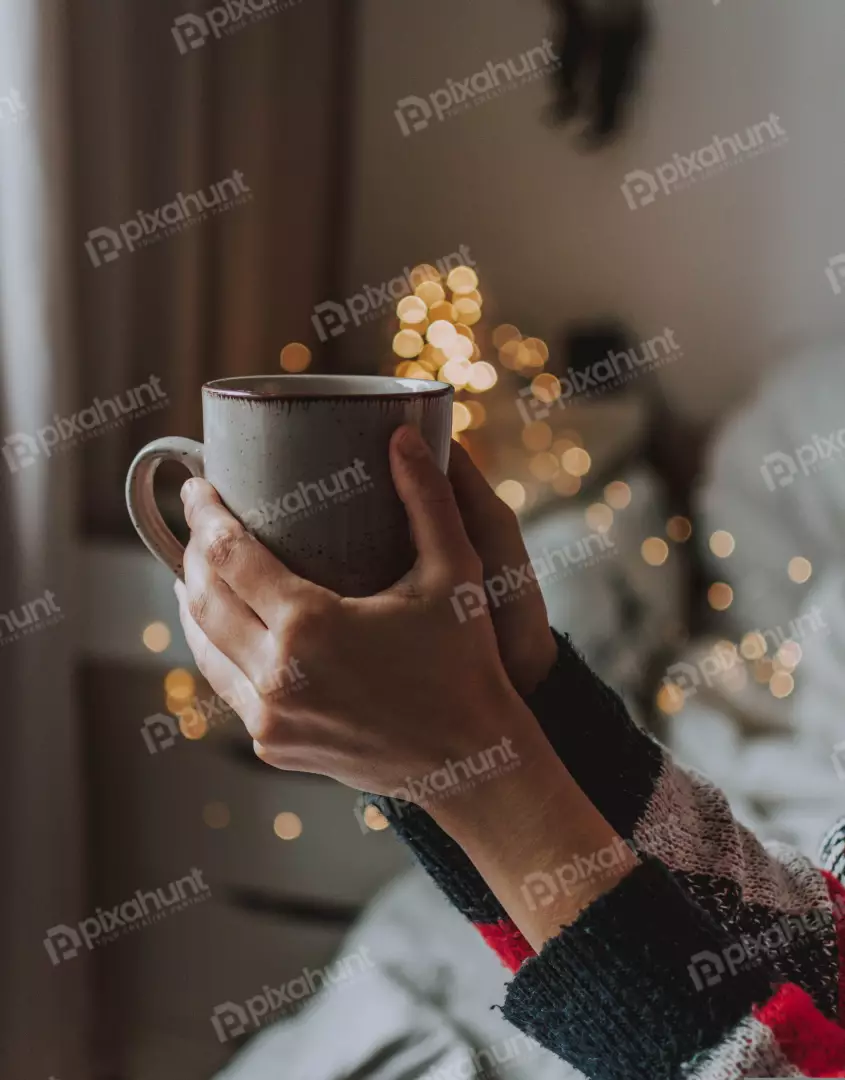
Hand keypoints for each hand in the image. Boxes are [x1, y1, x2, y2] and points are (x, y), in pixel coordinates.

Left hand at [174, 425, 545, 797]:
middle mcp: (276, 676)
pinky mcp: (273, 744)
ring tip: (195, 566)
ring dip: (193, 601)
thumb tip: (404, 435)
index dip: (205, 515)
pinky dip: (214, 647)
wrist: (469, 759)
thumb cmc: (466, 664)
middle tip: (199, 517)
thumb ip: (427, 499)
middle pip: (203, 598)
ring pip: (204, 646)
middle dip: (193, 551)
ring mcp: (269, 717)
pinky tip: (221, 627)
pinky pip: (225, 685)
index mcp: (310, 628)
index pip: (228, 557)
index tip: (198, 487)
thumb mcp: (455, 573)